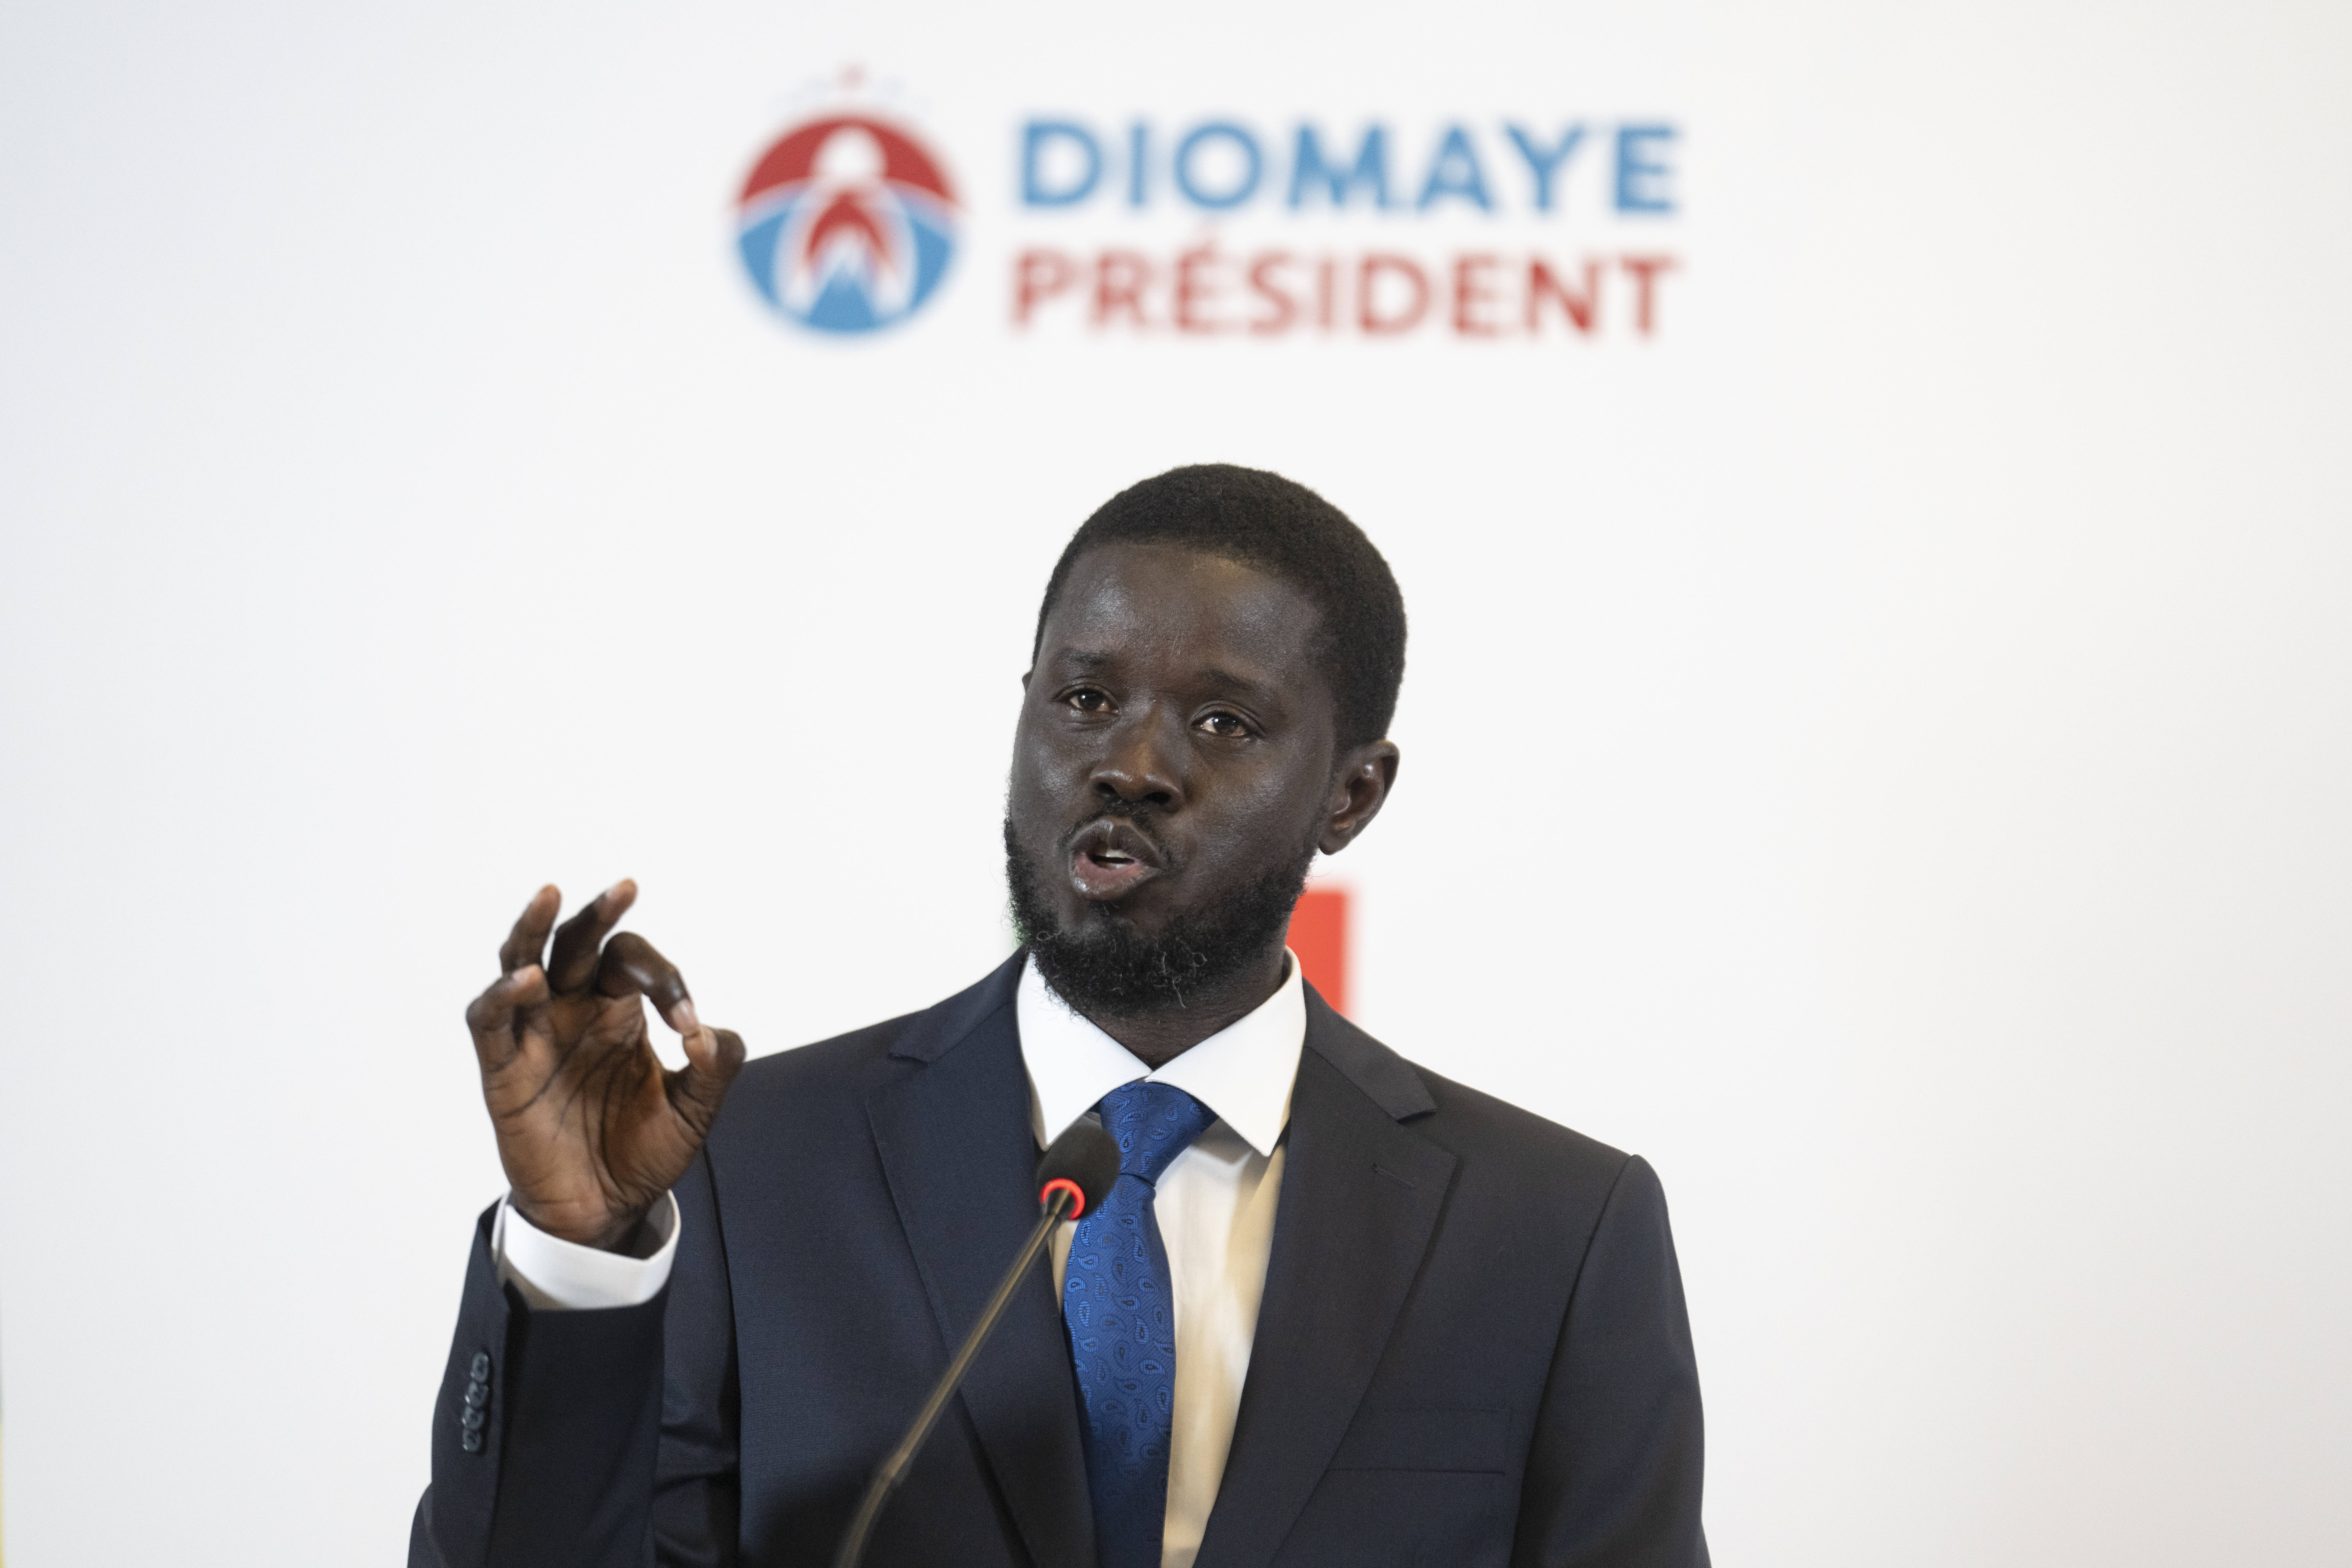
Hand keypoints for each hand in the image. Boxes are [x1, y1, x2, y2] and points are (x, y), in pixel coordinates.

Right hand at [464, 881, 746, 1250]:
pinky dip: (502, 996)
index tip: (689, 1028)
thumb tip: (708, 1034)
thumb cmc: (642, 1151)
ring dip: (533, 929)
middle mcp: (573, 1011)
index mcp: (618, 1010)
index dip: (667, 982)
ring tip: (550, 895)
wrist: (606, 1209)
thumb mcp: (695, 1110)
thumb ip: (715, 1067)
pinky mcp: (503, 1070)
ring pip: (520, 962)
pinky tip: (527, 979)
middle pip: (575, 943)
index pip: (634, 962)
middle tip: (626, 888)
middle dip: (597, 914)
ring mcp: (535, 1036)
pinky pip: (490, 1021)